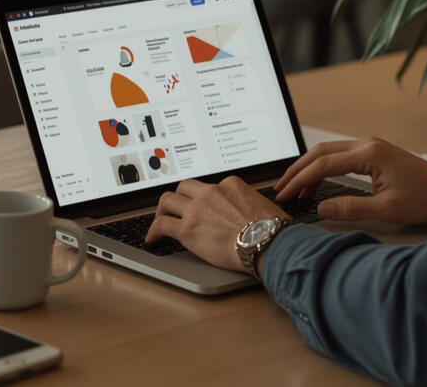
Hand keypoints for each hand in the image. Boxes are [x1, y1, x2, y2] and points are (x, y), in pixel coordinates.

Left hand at [145, 176, 288, 272]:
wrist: (268, 243)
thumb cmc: (272, 230)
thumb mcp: (263, 206)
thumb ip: (248, 205)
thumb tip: (252, 216)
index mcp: (230, 184)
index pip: (210, 187)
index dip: (204, 198)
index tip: (202, 206)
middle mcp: (211, 192)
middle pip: (185, 187)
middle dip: (179, 197)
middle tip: (176, 208)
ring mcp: (196, 209)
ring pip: (168, 200)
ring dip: (162, 210)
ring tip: (160, 219)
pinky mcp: (187, 229)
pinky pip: (162, 224)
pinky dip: (154, 230)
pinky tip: (153, 238)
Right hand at [273, 137, 426, 224]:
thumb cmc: (424, 197)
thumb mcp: (386, 209)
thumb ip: (350, 208)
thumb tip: (321, 207)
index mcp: (368, 154)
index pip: (323, 164)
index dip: (301, 180)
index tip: (286, 193)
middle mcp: (366, 144)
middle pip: (320, 152)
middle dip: (298, 170)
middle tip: (281, 188)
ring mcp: (370, 146)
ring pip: (328, 152)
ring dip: (309, 167)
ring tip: (295, 188)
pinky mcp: (373, 152)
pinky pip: (340, 155)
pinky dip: (323, 167)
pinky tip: (318, 183)